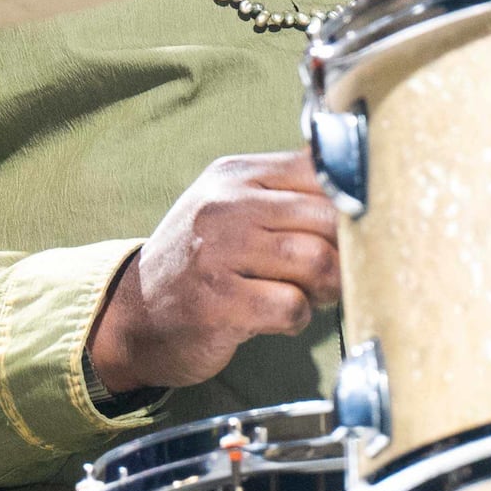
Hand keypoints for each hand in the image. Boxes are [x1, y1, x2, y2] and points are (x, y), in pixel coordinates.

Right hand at [86, 150, 337, 401]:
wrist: (132, 315)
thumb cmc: (199, 264)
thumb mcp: (230, 210)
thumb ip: (284, 194)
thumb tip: (359, 183)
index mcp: (235, 176)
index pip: (318, 170)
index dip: (348, 205)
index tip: (350, 231)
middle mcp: (225, 206)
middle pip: (326, 218)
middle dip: (343, 254)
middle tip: (330, 275)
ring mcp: (218, 253)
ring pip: (316, 262)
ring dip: (324, 289)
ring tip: (306, 296)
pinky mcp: (219, 303)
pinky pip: (292, 307)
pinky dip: (297, 319)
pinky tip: (276, 319)